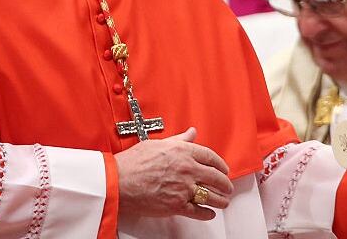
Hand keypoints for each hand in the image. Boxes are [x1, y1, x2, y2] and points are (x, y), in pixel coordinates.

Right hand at [114, 127, 233, 220]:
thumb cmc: (132, 163)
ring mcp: (183, 188)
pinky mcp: (177, 205)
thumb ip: (178, 140)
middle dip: (225, 184)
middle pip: (216, 177)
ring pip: (211, 195)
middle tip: (227, 186)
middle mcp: (187, 169)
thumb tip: (190, 133)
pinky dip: (206, 213)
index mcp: (183, 151)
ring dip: (220, 200)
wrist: (118, 181)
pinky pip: (198, 211)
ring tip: (223, 201)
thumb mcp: (157, 144)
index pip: (211, 157)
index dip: (221, 164)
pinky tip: (209, 213)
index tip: (223, 169)